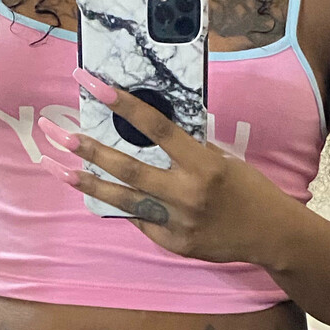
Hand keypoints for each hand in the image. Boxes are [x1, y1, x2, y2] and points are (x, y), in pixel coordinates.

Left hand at [36, 67, 282, 263]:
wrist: (271, 234)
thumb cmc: (248, 189)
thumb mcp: (224, 160)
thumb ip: (187, 150)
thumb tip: (148, 133)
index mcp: (203, 165)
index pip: (157, 129)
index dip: (124, 105)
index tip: (95, 86)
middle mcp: (187, 194)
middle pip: (128, 169)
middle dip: (90, 150)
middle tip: (58, 134)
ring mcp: (178, 223)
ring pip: (123, 201)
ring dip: (88, 183)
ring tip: (58, 168)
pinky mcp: (173, 244)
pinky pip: (141, 221)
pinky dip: (123, 206)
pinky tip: (101, 193)